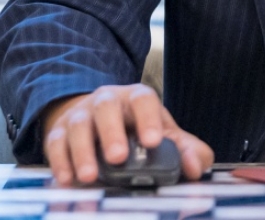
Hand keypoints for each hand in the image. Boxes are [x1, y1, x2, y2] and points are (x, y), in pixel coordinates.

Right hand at [42, 83, 213, 185]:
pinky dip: (60, 161)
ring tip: (90, 176)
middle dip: (112, 132)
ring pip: (79, 123)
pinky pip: (55, 143)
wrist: (96, 118)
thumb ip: (185, 148)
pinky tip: (66, 179)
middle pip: (107, 106)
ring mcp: (81, 115)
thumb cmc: (135, 129)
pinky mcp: (58, 133)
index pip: (143, 99)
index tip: (154, 141)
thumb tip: (196, 167)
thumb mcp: (162, 134)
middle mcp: (107, 101)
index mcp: (136, 98)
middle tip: (119, 157)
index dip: (148, 118)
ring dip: (83, 150)